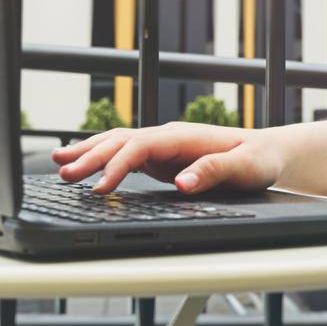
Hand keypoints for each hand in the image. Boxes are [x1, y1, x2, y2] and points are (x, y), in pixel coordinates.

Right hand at [50, 122, 284, 194]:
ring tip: (57, 162)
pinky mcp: (162, 158)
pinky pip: (124, 154)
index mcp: (184, 137)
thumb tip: (182, 182)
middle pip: (121, 141)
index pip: (140, 147)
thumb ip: (214, 172)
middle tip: (62, 174)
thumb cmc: (259, 160)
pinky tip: (83, 164)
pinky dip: (101, 157)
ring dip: (88, 152)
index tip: (99, 188)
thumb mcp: (246, 168)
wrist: (269, 151)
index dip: (116, 166)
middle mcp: (169, 137)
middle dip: (90, 157)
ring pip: (118, 143)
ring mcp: (163, 146)